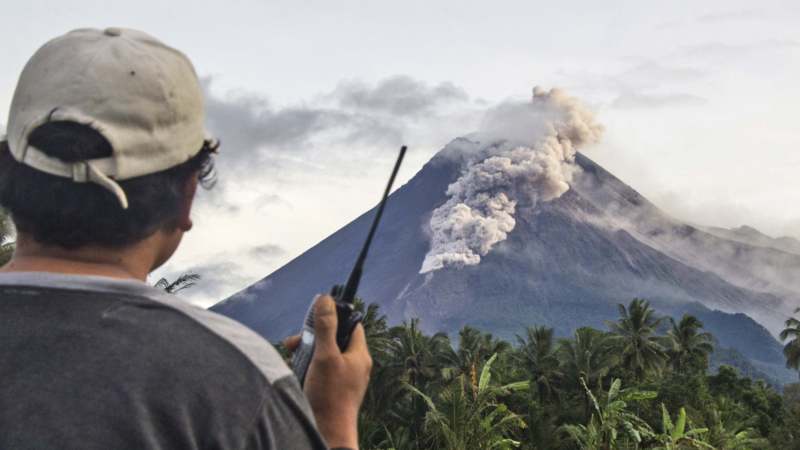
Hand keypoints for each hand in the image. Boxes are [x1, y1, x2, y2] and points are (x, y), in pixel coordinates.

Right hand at [284, 295, 371, 448]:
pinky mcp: (331, 391)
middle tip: (294, 343)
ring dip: (305, 355)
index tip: (317, 314)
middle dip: (311, 338)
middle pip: (333, 340)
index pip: (352, 325)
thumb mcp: (325, 356)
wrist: (327, 434)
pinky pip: (318, 372)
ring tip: (292, 360)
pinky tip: (295, 374)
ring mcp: (343, 380)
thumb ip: (325, 327)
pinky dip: (305, 370)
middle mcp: (354, 366)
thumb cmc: (330, 396)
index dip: (335, 317)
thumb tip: (326, 299)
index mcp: (359, 355)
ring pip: (323, 356)